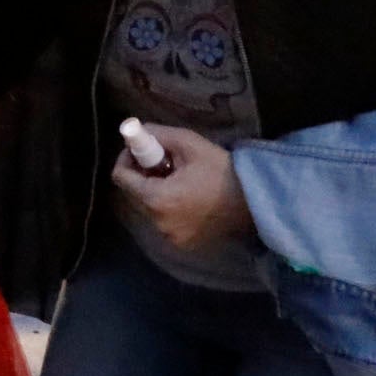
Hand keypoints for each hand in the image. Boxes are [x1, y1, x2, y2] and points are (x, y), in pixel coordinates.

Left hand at [112, 123, 251, 249]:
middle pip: (134, 193)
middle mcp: (158, 223)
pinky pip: (163, 220)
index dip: (127, 158)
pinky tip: (190, 197)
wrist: (255, 202)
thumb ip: (159, 135)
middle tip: (166, 162)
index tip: (144, 149)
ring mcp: (169, 237)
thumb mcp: (190, 144)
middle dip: (144, 174)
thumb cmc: (223, 171)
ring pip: (148, 207)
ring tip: (181, 180)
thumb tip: (136, 131)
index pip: (121, 177)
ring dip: (156, 190)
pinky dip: (169, 207)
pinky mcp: (182, 244)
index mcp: (157, 199)